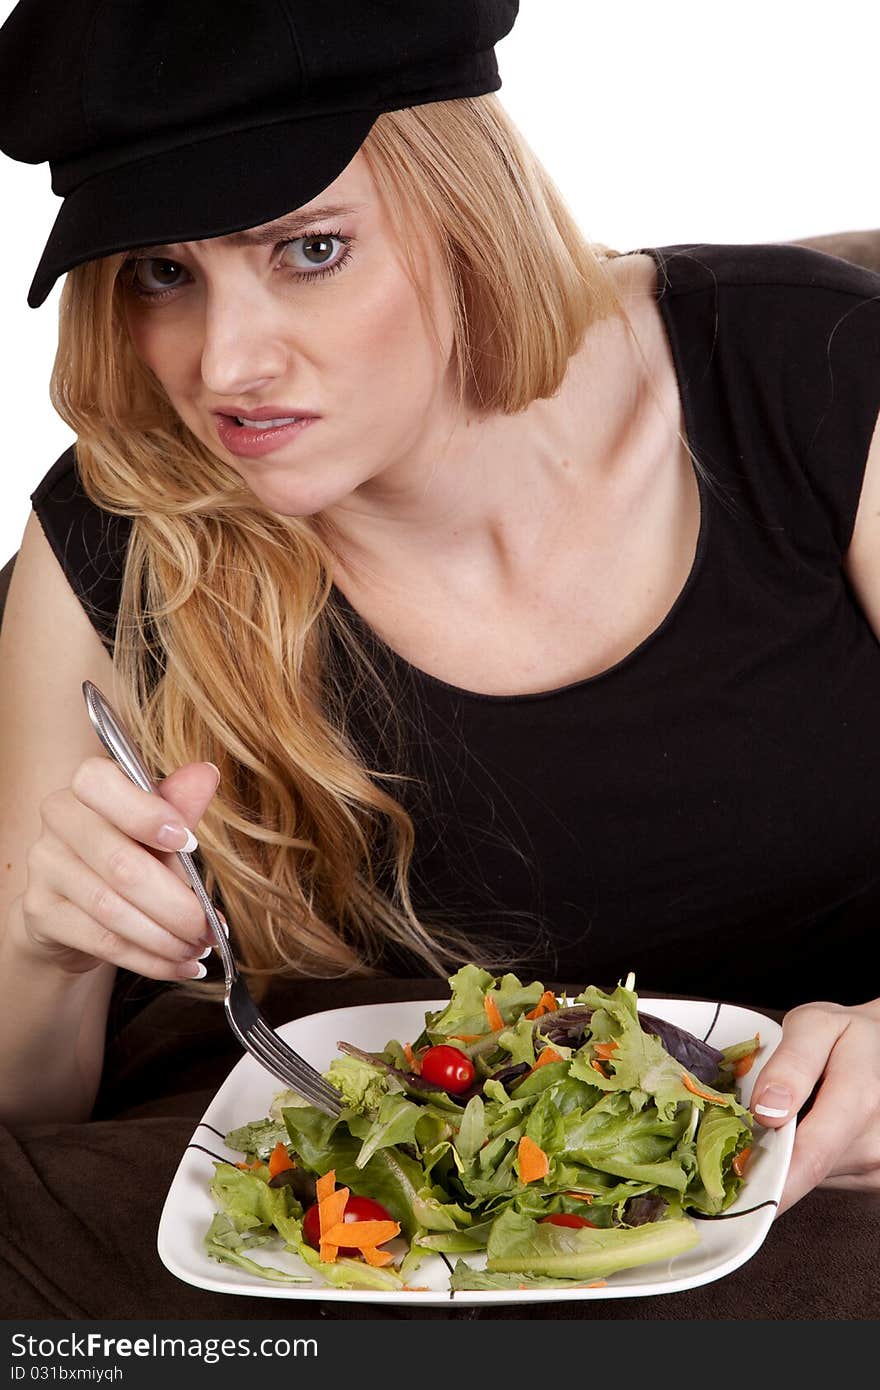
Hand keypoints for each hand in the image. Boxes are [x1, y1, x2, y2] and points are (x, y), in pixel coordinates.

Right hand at [15, 755, 220, 979]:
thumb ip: (180, 805)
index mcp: (87, 786)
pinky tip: (179, 964)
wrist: (78, 904)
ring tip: (200, 948)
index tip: (189, 842)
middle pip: (120, 864)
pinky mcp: (41, 912)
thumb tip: (206, 775)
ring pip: (113, 910)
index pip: (100, 783)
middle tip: (211, 927)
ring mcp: (44, 865)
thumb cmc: (128, 851)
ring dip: (166, 937)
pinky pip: (102, 941)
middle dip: (176, 904)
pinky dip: (149, 958)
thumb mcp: (157, 827)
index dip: (146, 814)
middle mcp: (59, 819)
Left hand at [750, 997, 879, 1212]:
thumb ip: (791, 1063)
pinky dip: (808, 1157)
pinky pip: (823, 1178)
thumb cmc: (847, 1034)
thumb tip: (767, 1109)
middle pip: (802, 1169)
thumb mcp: (815, 1026)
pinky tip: (812, 1127)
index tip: (732, 1187)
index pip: (809, 1157)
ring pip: (810, 1177)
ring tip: (795, 1114)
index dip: (767, 1178)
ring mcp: (878, 1165)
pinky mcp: (874, 1178)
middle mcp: (875, 1143)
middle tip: (754, 1122)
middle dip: (770, 1152)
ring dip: (791, 1152)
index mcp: (860, 1100)